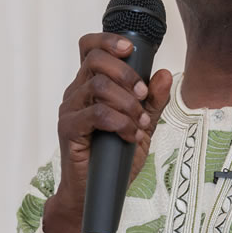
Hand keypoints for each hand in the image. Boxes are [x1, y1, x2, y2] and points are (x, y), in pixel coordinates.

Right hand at [49, 32, 172, 222]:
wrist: (96, 191)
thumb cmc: (114, 157)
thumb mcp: (142, 125)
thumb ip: (152, 101)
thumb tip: (163, 74)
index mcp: (91, 85)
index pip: (90, 48)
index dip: (108, 40)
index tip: (130, 49)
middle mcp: (77, 92)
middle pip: (95, 60)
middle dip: (126, 74)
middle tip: (142, 96)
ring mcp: (70, 110)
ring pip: (98, 85)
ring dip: (127, 102)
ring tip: (140, 123)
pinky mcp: (68, 129)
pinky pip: (96, 113)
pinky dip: (120, 122)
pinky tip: (130, 135)